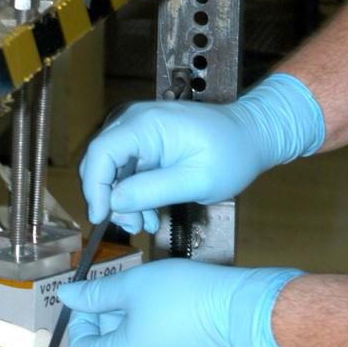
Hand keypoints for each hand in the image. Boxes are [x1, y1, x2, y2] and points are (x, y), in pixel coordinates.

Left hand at [58, 259, 302, 346]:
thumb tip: (65, 294)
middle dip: (110, 321)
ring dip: (134, 329)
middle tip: (123, 290)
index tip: (94, 295)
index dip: (82, 320)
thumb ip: (95, 293)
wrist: (241, 312)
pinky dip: (158, 340)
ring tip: (150, 298)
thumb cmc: (183, 295)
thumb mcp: (133, 285)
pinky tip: (174, 313)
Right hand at [80, 73, 324, 233]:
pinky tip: (150, 214)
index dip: (94, 187)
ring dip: (123, 199)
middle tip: (133, 226)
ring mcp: (140, 128)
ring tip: (145, 225)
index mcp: (148, 123)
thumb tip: (113, 201)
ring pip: (112, 167)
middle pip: (101, 160)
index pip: (101, 152)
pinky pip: (128, 167)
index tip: (101, 218)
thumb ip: (152, 190)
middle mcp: (137, 119)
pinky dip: (134, 192)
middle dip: (110, 198)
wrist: (253, 135)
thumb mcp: (197, 180)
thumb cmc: (233, 154)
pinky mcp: (146, 139)